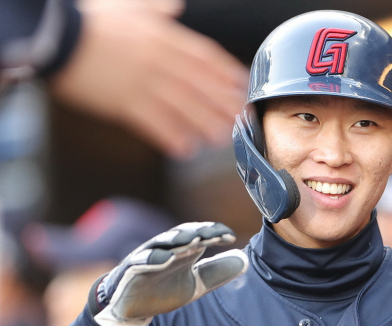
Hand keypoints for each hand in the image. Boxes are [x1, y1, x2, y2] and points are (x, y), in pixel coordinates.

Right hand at [49, 0, 248, 157]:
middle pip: (201, 85)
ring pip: (184, 107)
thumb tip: (175, 5)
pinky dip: (171, 137)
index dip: (226, 72)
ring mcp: (144, 83)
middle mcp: (160, 60)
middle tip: (241, 118)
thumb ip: (156, 8)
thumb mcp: (128, 6)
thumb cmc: (91, 21)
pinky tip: (185, 149)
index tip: (242, 85)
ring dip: (205, 124)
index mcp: (163, 36)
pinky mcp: (125, 103)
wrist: (55, 37)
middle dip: (224, 103)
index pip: (205, 56)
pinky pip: (155, 124)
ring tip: (220, 138)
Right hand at [89, 222, 247, 325]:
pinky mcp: (131, 270)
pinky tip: (166, 258)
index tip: (231, 236)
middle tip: (214, 231)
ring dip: (178, 239)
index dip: (215, 233)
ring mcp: (148, 258)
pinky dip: (153, 258)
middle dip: (199, 231)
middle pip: (183, 234)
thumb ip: (217, 273)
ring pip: (162, 243)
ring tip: (193, 238)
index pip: (200, 235)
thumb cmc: (163, 290)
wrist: (130, 308)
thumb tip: (245, 260)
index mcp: (183, 251)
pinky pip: (141, 261)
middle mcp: (166, 250)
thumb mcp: (195, 284)